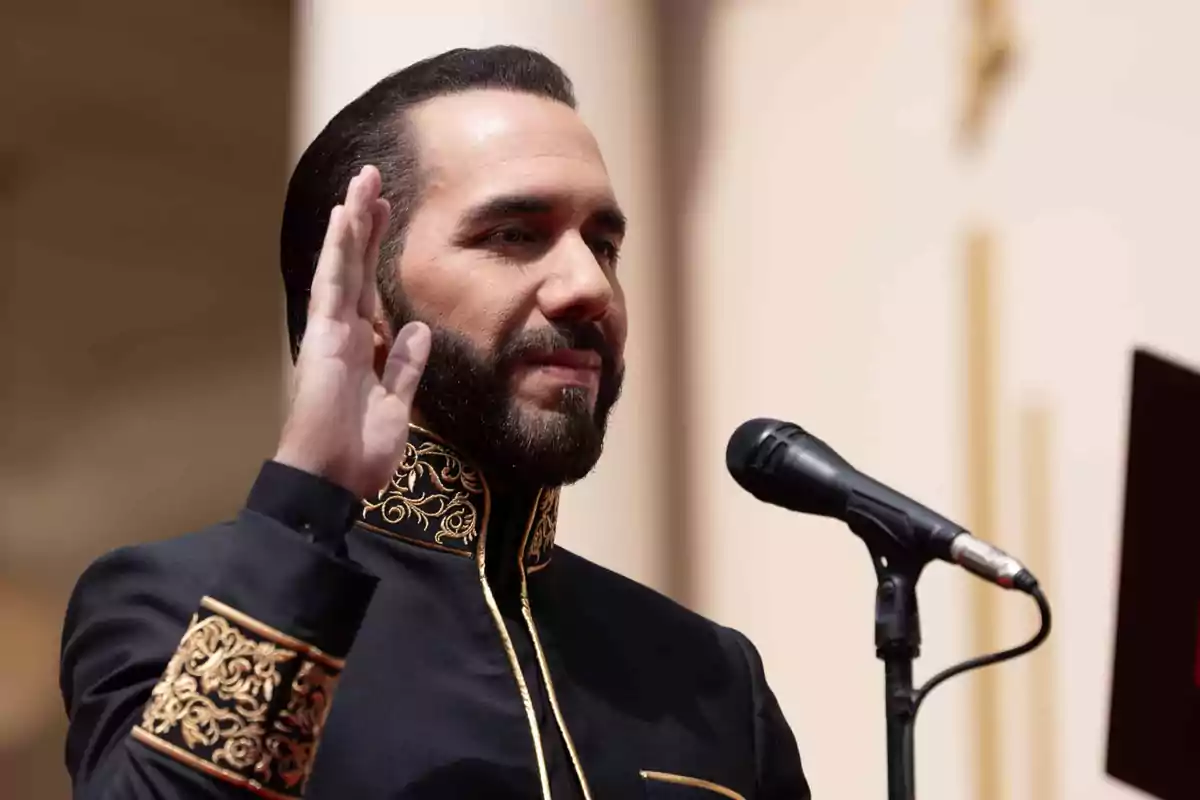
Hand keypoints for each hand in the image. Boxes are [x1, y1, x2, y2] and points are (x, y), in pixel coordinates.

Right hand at [274, 165, 429, 497]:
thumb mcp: (396, 406)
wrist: (332, 482)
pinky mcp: (323, 337)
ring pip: (343, 265)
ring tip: (363, 181)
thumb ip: (404, 366)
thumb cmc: (358, 455)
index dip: (378, 252)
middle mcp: (344, 334)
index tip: (389, 216)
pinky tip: (343, 216)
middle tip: (375, 181)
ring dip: (353, 222)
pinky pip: (332, 285)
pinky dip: (337, 249)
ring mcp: (331, 333)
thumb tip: (417, 330)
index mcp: (362, 350)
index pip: (372, 289)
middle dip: (366, 224)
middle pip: (356, 267)